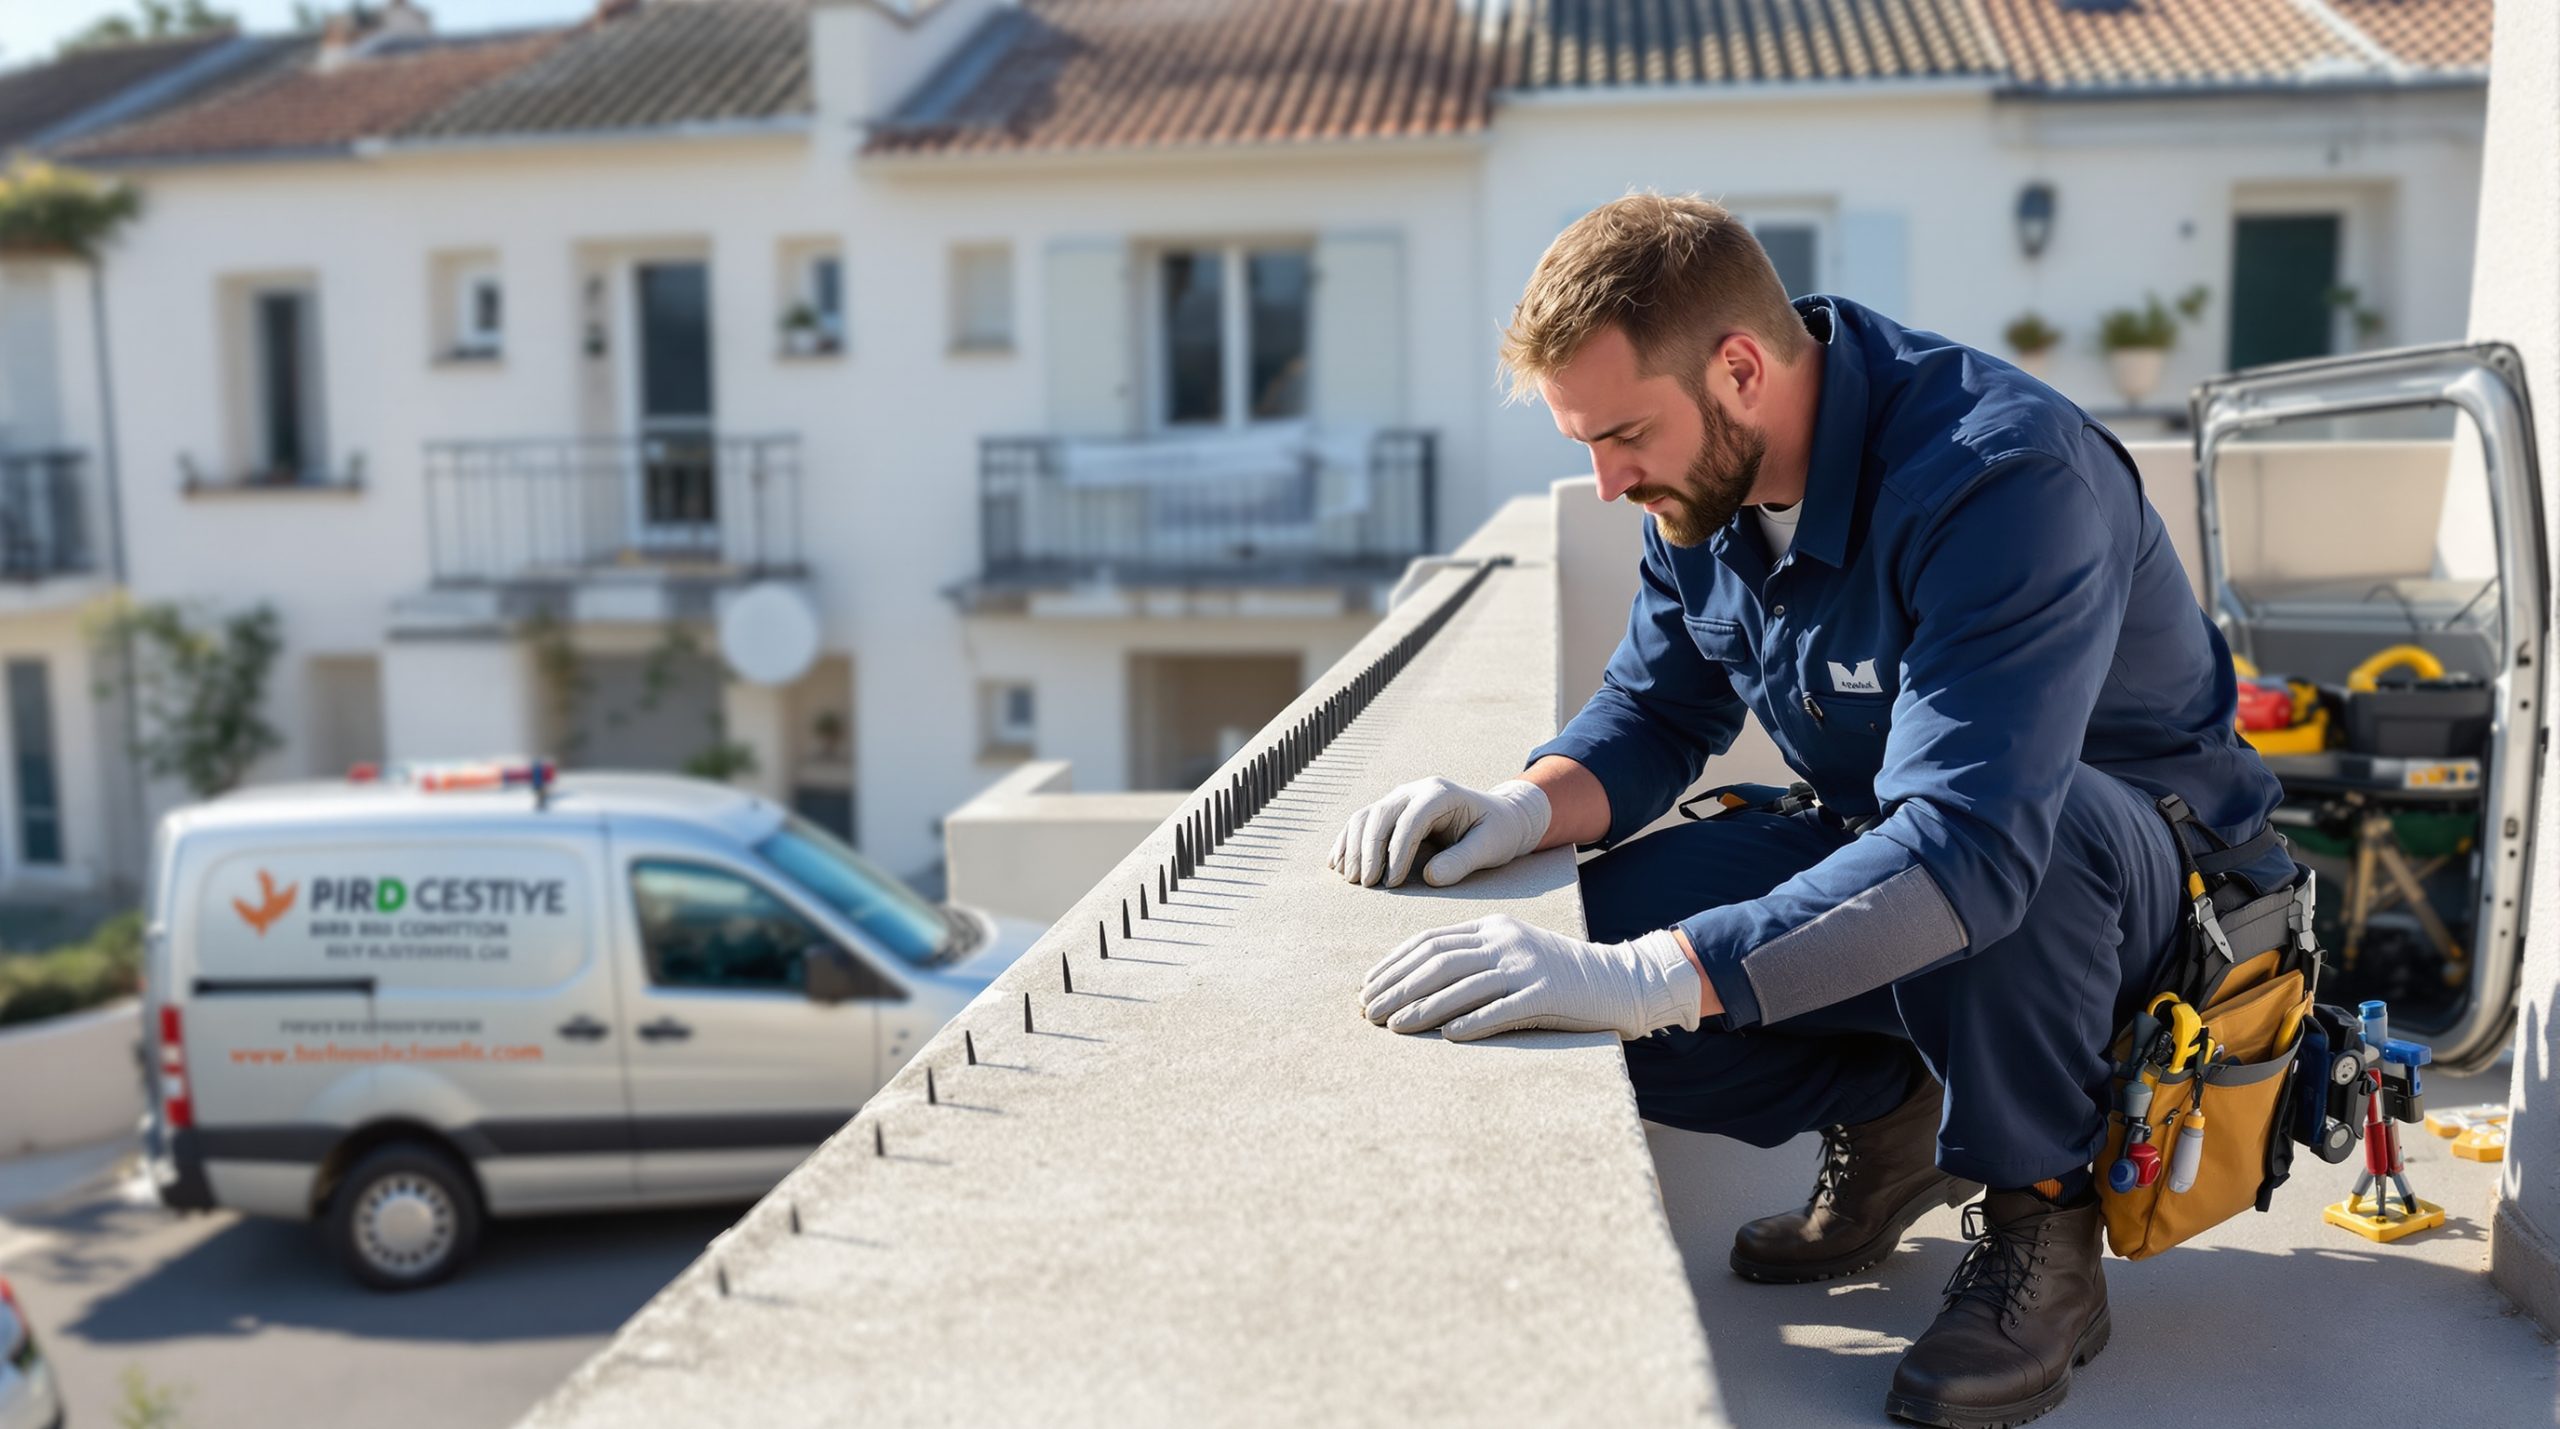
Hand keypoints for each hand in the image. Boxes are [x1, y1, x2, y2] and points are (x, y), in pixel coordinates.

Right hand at [1328, 777, 1549, 887]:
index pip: (1410, 819)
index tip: (1392, 883)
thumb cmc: (1497, 832)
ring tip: (1350, 879)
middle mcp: (1416, 790)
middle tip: (1367, 885)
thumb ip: (1463, 861)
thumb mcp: (1490, 847)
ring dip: (1352, 847)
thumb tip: (1430, 878)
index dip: (1397, 851)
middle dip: (1369, 851)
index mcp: (1441, 793)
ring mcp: (1400, 797)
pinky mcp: (1391, 810)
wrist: (1498, 817)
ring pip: (1365, 816)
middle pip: (1380, 815)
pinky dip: (1347, 842)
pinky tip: (1337, 864)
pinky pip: (1361, 822)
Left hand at [1359, 914, 1701, 1041]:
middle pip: (1437, 963)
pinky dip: (1471, 1021)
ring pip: (1462, 986)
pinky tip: (1446, 1035)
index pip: (1429, 942)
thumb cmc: (1556, 976)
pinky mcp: (1546, 995)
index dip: (1393, 965)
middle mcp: (1504, 942)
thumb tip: (1417, 983)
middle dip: (1396, 987)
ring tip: (1393, 1027)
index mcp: (1492, 928)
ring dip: (1422, 1008)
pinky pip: (1501, 1009)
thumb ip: (1473, 960)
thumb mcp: (1512, 954)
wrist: (1618, 981)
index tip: (1367, 987)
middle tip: (1367, 1011)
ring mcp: (1526, 967)